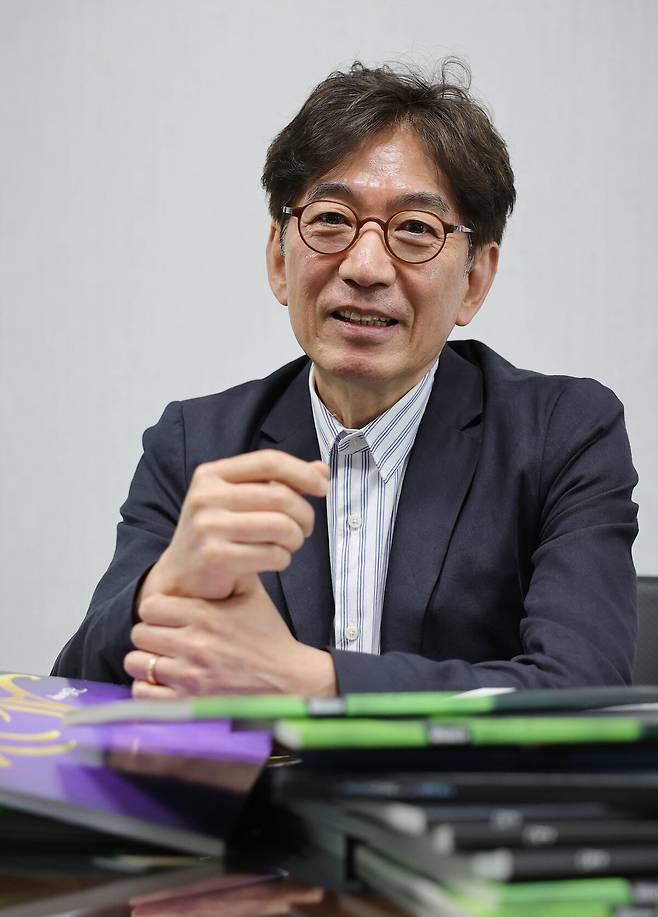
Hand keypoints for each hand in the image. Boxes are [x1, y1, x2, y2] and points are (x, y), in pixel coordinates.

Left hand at [125, 575, 336, 697]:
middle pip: (140, 634)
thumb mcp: (252, 596)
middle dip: (150, 634)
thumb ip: (230, 572)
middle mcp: (193, 644)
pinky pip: (144, 692)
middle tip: (164, 636)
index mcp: (205, 615)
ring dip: (147, 660)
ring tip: (163, 658)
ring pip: (137, 663)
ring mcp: (189, 675)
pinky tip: (165, 680)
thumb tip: (218, 546)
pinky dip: (149, 687)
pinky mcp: (188, 702)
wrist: (288, 679)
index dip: (155, 609)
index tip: (165, 614)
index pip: (150, 607)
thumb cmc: (269, 637)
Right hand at [139, 450, 328, 603]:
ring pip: (281, 526)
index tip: (323, 487)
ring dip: (296, 539)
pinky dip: (283, 559)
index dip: (303, 472)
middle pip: (280, 496)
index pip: (268, 461)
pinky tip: (275, 559)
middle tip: (306, 528)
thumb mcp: (243, 500)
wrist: (184, 578)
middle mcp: (205, 496)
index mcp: (211, 474)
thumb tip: (322, 470)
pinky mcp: (215, 556)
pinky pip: (272, 554)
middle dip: (305, 514)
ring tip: (291, 544)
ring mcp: (207, 526)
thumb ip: (280, 482)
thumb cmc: (221, 534)